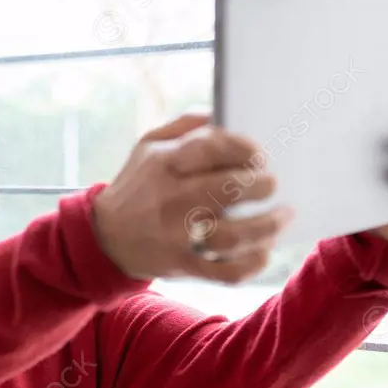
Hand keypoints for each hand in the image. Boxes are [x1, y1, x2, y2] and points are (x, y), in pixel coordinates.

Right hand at [92, 113, 293, 283]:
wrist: (105, 237)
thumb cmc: (137, 185)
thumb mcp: (148, 145)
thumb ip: (185, 126)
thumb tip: (222, 115)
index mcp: (164, 164)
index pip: (211, 147)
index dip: (243, 148)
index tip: (259, 156)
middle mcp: (170, 199)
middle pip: (229, 190)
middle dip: (262, 185)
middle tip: (272, 184)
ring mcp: (177, 236)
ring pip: (234, 235)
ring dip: (267, 226)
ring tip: (282, 216)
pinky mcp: (182, 265)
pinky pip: (225, 272)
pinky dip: (251, 264)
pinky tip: (263, 252)